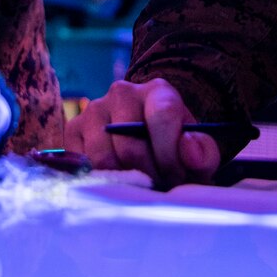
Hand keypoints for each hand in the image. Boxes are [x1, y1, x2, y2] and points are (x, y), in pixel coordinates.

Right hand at [64, 78, 220, 189]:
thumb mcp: (198, 150)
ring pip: (104, 158)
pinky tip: (116, 180)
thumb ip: (203, 152)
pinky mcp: (73, 129)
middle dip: (148, 174)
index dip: (170, 154)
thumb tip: (188, 150)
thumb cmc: (175, 147)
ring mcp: (94, 109)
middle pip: (130, 146)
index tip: (177, 177)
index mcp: (157, 91)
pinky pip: (82, 164)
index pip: (162, 116)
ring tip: (139, 185)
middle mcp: (122, 92)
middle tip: (158, 186)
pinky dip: (100, 180)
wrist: (147, 139)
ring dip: (123, 181)